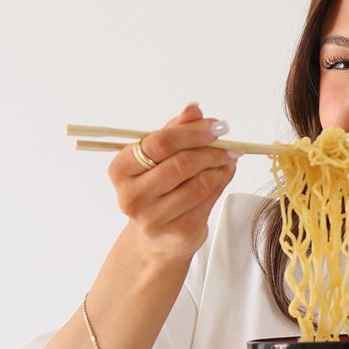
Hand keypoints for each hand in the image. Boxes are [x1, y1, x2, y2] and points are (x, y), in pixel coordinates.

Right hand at [108, 103, 237, 263]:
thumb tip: (194, 108)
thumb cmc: (156, 189)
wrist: (156, 239)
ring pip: (198, 184)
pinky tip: (223, 175)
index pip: (160, 142)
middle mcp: (132, 196)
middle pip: (181, 163)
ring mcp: (153, 218)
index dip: (192, 132)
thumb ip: (175, 131)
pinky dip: (220, 184)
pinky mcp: (178, 233)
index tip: (216, 126)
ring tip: (227, 159)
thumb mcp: (159, 157)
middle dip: (210, 150)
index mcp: (120, 170)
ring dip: (218, 167)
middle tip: (228, 144)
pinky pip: (206, 202)